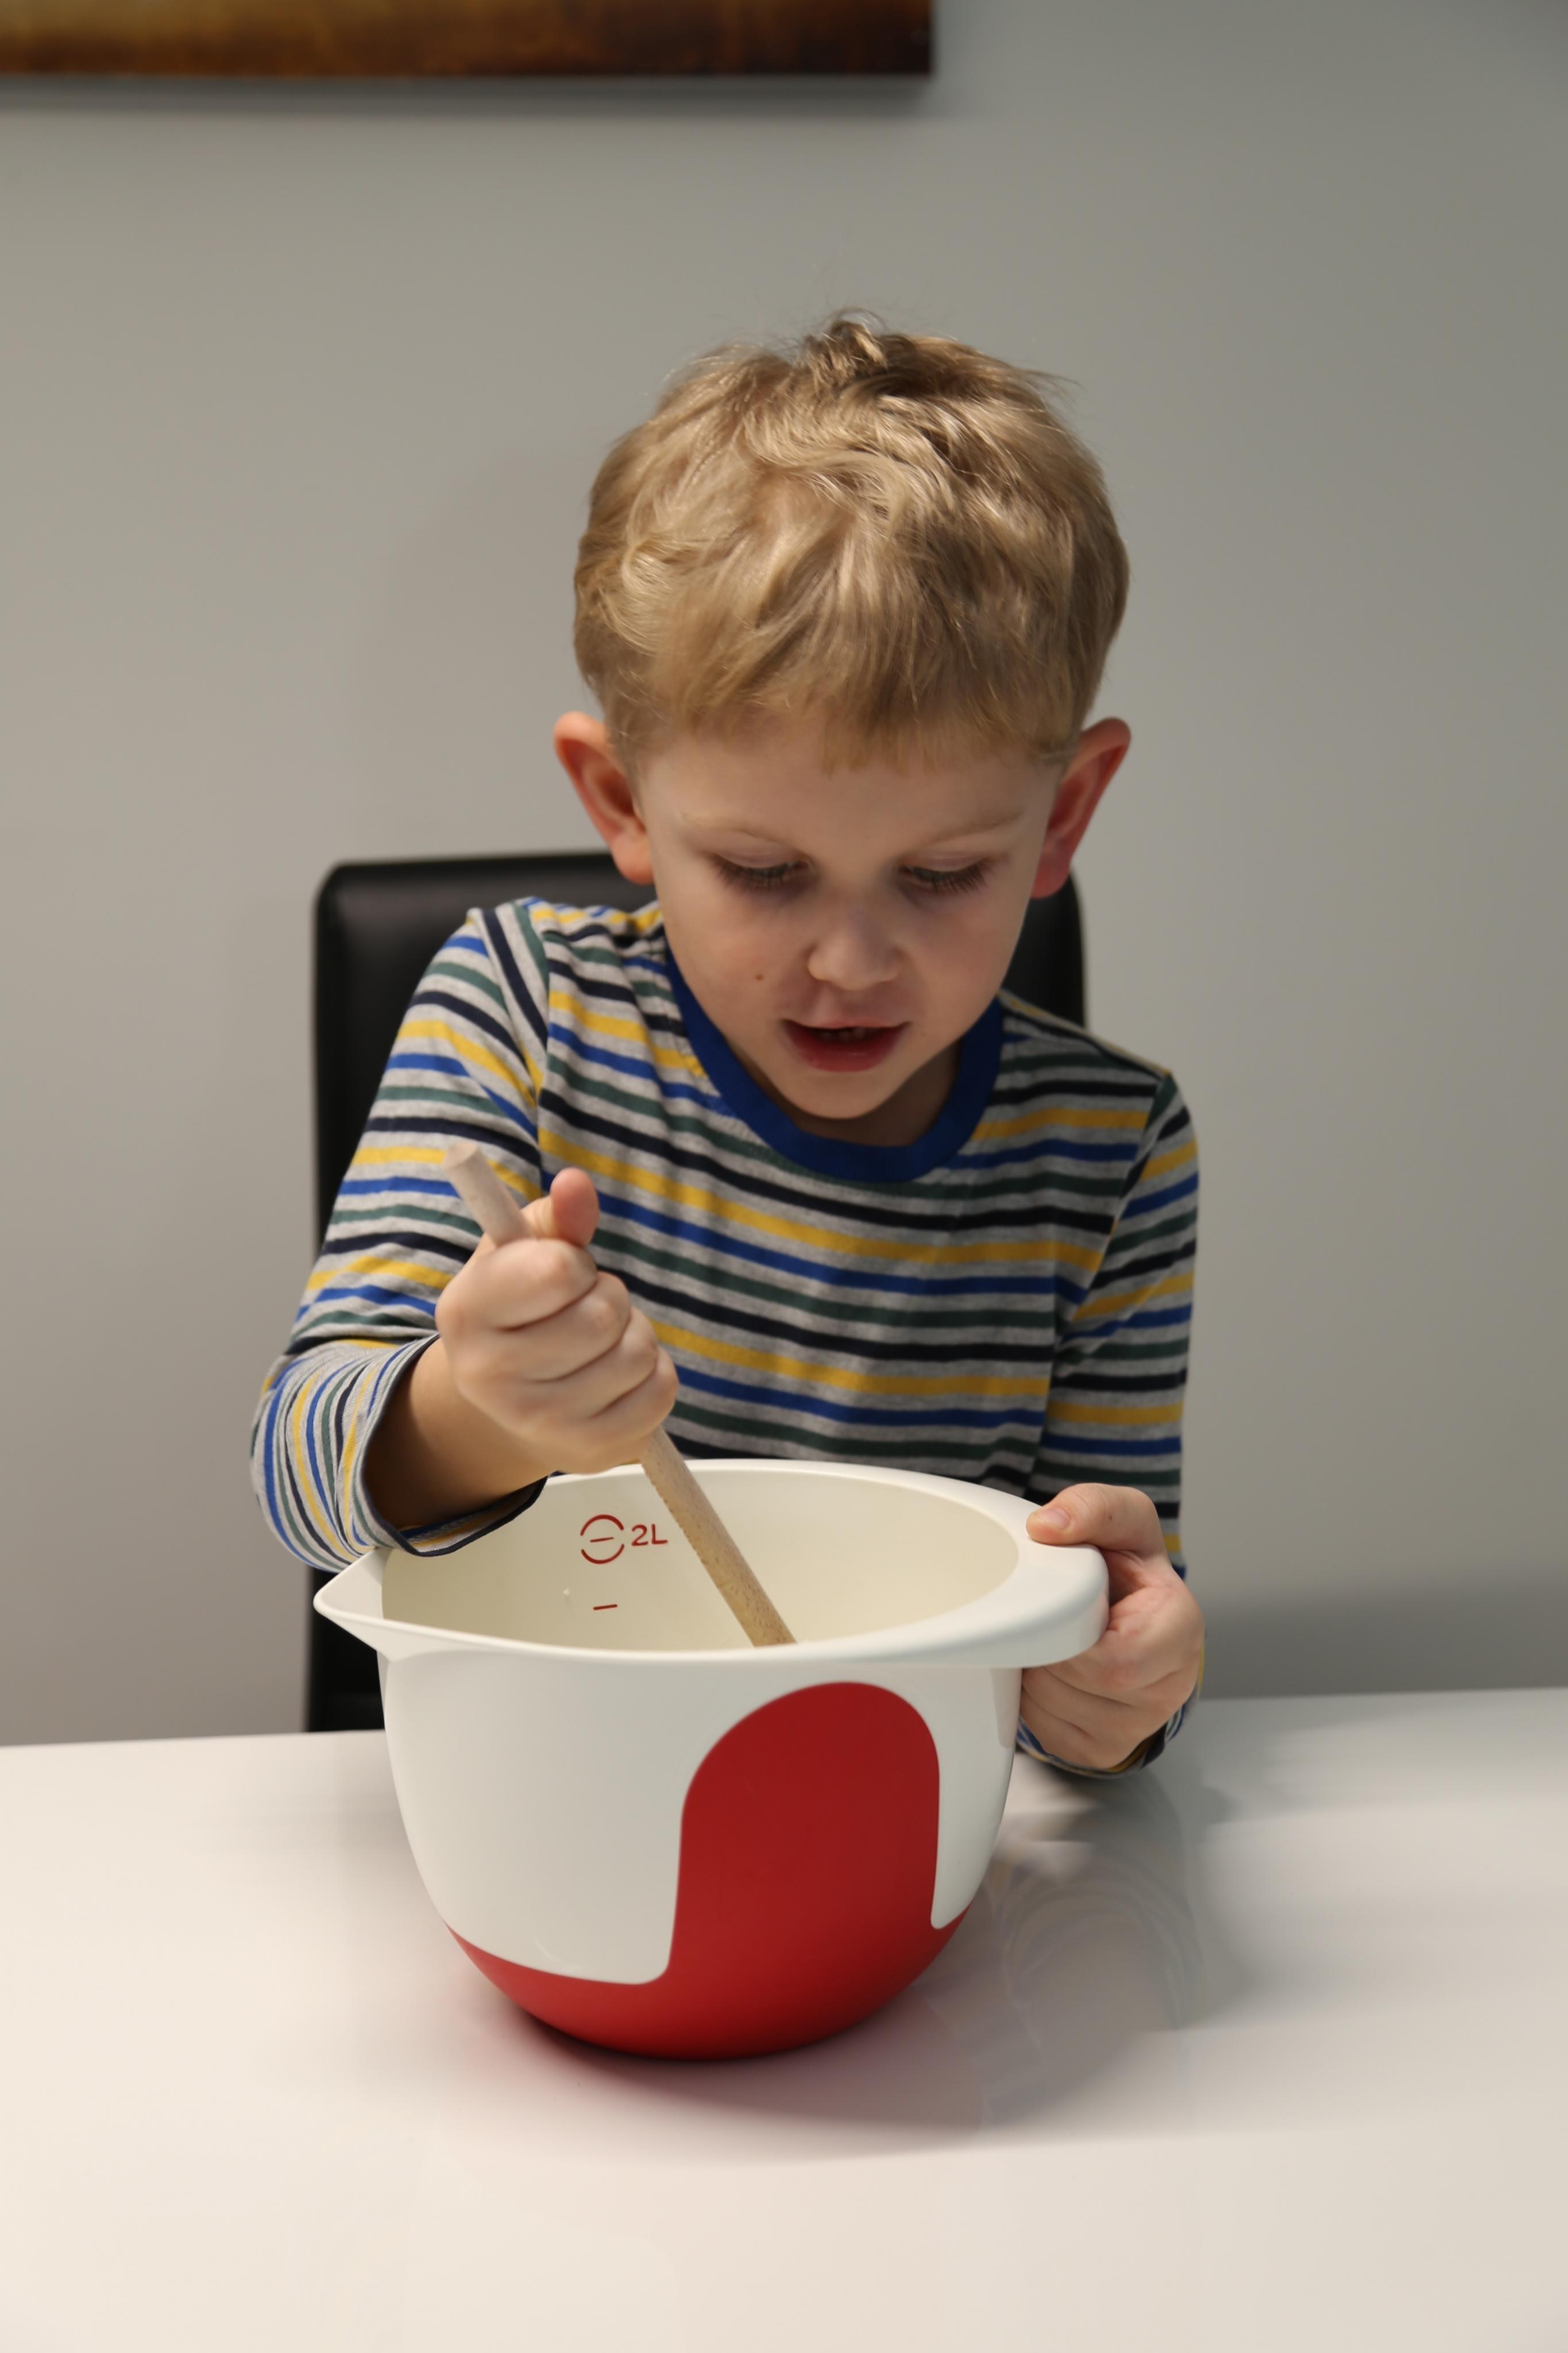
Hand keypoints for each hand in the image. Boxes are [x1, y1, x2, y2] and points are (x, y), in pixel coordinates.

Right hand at [433, 1166, 677, 1475]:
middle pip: (603, 1316)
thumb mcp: (524, 1252)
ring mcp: (537, 1422)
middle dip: (610, 1298)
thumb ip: (554, 1216)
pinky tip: (619, 1375)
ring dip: (635, 1334)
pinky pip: (660, 1393)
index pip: (556, 1271)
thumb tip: (576, 1184)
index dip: (576, 1263)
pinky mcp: (586, 1452)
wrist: (509, 1401)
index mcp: (465, 1311)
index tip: (565, 1271)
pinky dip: (654, 1374)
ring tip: (603, 1341)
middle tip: (587, 1307)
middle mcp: (489, 1375)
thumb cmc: (523, 1307)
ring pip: (638, 1353)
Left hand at [1020, 1484, 1203, 1771]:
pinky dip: (1030, 1701)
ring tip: (1047, 1641)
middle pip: (1078, 1685)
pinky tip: (1047, 1670)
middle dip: (1045, 1650)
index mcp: (1181, 1631)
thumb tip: (1048, 1527)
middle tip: (1042, 1619)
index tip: (1054, 1607)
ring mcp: (1134, 1727)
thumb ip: (1093, 1508)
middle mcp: (1168, 1688)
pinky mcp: (1099, 1749)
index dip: (1071, 1637)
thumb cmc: (1127, 1572)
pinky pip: (1045, 1733)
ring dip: (1031, 1674)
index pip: (1117, 1661)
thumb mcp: (1122, 1523)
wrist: (1127, 1614)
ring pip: (1053, 1711)